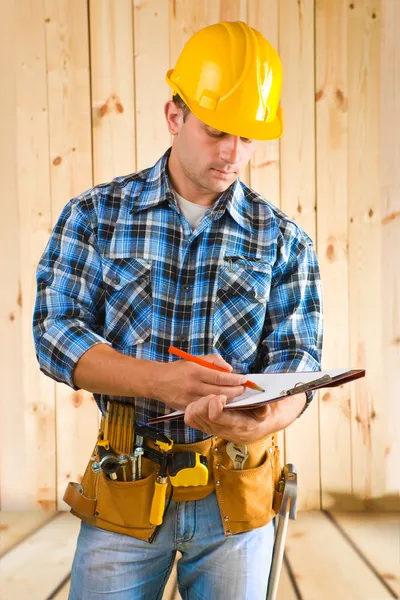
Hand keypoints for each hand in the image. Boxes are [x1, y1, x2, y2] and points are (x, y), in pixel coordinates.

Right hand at [150, 354, 246, 411]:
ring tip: (237, 395)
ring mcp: (190, 399)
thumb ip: (213, 361)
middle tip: (244, 388)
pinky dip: (217, 405)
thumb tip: (229, 369)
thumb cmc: (178, 369)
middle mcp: (193, 386)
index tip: (243, 379)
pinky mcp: (188, 408)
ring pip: (215, 401)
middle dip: (235, 391)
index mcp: (195, 371)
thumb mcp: (195, 359)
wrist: (157, 381)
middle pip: (220, 392)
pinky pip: (206, 408)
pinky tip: (223, 403)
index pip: (220, 377)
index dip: (234, 379)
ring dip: (229, 399)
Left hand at [184, 392, 307, 443]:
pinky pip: (191, 420)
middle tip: (215, 395)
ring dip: (199, 403)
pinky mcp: (207, 428)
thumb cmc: (260, 417)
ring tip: (210, 398)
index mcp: (236, 426)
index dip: (215, 402)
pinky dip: (193, 408)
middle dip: (205, 400)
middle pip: (200, 414)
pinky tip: (204, 403)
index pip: (215, 415)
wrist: (258, 428)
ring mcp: (213, 431)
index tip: (223, 395)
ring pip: (193, 416)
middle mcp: (222, 431)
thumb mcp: (267, 412)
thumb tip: (264, 406)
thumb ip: (264, 409)